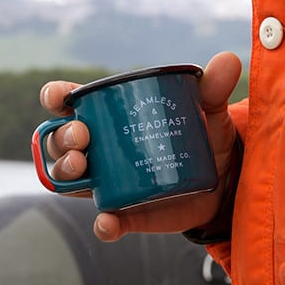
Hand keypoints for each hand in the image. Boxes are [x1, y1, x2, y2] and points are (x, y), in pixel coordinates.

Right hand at [39, 51, 241, 240]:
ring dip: (66, 173)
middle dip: (62, 138)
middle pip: (61, 143)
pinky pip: (106, 222)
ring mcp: (110, 183)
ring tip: (82, 167)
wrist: (224, 183)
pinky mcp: (127, 214)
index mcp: (112, 118)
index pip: (71, 104)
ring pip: (70, 181)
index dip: (56, 97)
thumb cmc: (204, 139)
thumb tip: (228, 60)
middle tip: (82, 136)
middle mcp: (102, 150)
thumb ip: (213, 88)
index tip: (58, 97)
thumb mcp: (209, 112)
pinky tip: (108, 222)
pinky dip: (104, 224)